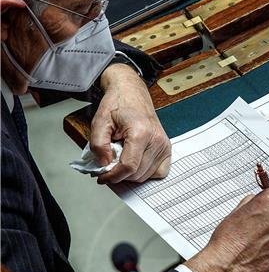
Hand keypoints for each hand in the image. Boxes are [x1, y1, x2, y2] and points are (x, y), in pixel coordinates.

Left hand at [91, 63, 170, 183]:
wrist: (132, 94)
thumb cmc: (118, 104)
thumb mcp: (99, 121)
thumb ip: (98, 144)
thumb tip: (104, 164)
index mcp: (141, 132)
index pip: (129, 166)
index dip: (113, 176)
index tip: (102, 177)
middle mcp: (156, 140)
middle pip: (137, 173)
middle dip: (119, 175)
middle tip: (108, 166)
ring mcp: (164, 145)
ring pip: (146, 175)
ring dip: (131, 174)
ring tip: (120, 161)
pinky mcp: (167, 149)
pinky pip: (159, 172)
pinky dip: (146, 173)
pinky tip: (136, 164)